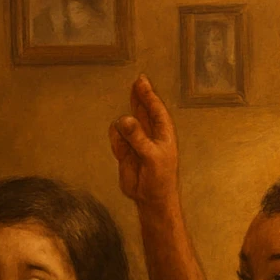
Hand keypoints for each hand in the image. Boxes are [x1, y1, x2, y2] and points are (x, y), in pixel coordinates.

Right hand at [108, 74, 180, 208]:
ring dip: (123, 129)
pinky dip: (116, 142)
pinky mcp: (125, 151)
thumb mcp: (151, 156)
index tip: (141, 80)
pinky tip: (122, 153)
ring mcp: (136, 141)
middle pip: (143, 109)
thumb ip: (137, 137)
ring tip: (130, 148)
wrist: (151, 199)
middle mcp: (150, 134)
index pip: (155, 109)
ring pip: (126, 123)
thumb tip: (123, 119)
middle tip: (136, 81)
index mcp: (164, 133)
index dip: (148, 94)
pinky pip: (116, 137)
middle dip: (139, 96)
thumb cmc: (160, 178)